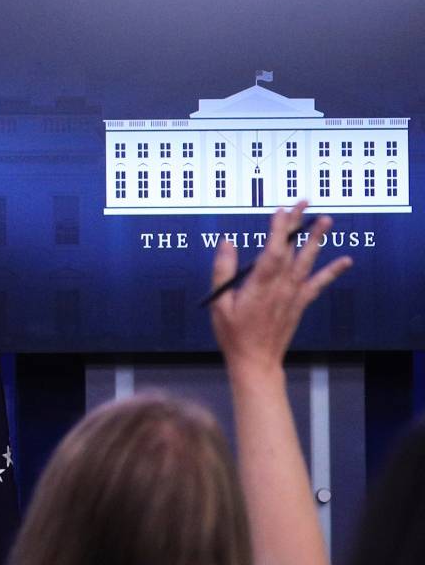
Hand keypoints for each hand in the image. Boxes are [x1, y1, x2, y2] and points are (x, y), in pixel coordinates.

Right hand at [210, 201, 350, 374]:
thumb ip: (222, 272)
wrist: (256, 361)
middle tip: (304, 203)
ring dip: (317, 240)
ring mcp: (293, 295)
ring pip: (308, 262)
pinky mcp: (300, 303)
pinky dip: (332, 272)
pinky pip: (318, 284)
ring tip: (326, 220)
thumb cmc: (234, 334)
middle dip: (298, 225)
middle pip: (292, 250)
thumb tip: (226, 244)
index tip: (281, 210)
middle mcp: (280, 287)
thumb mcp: (219, 303)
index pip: (273, 250)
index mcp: (260, 286)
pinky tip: (345, 261)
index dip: (279, 229)